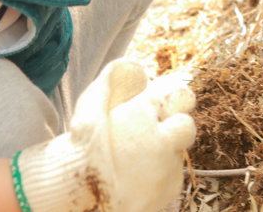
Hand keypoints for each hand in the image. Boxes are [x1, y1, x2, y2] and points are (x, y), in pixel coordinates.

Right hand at [15, 59, 195, 211]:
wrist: (76, 195)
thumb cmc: (80, 147)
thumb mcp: (89, 108)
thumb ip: (111, 82)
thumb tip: (136, 66)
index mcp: (144, 115)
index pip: (177, 98)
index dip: (170, 101)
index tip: (161, 107)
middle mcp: (162, 141)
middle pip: (186, 126)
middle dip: (175, 127)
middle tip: (157, 134)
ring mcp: (167, 169)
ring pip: (178, 154)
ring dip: (165, 153)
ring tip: (137, 161)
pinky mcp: (169, 192)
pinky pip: (173, 177)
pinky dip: (161, 176)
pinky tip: (139, 177)